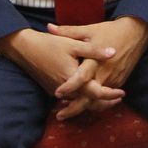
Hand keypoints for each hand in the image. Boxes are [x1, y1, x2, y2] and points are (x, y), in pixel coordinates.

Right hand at [0, 27, 115, 98]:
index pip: (95, 93)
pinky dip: (80, 99)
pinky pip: (69, 99)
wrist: (25, 48)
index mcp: (73, 78)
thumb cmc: (50, 44)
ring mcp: (57, 92)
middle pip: (88, 103)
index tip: (122, 93)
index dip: (110, 95)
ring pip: (78, 102)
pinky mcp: (51, 90)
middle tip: (118, 100)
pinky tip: (88, 94)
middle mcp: (65, 90)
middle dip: (104, 103)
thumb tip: (113, 52)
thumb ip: (94, 50)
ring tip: (107, 99)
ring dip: (93, 102)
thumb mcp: (74, 44)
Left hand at [48, 17, 147, 118]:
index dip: (69, 87)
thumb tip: (49, 28)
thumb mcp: (89, 30)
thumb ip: (68, 31)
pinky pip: (105, 97)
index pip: (82, 78)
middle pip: (89, 97)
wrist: (136, 33)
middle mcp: (104, 73)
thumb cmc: (110, 31)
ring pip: (98, 100)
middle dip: (74, 109)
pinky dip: (94, 102)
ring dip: (83, 107)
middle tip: (60, 115)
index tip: (57, 93)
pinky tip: (83, 104)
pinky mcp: (119, 82)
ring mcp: (113, 80)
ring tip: (67, 112)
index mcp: (95, 60)